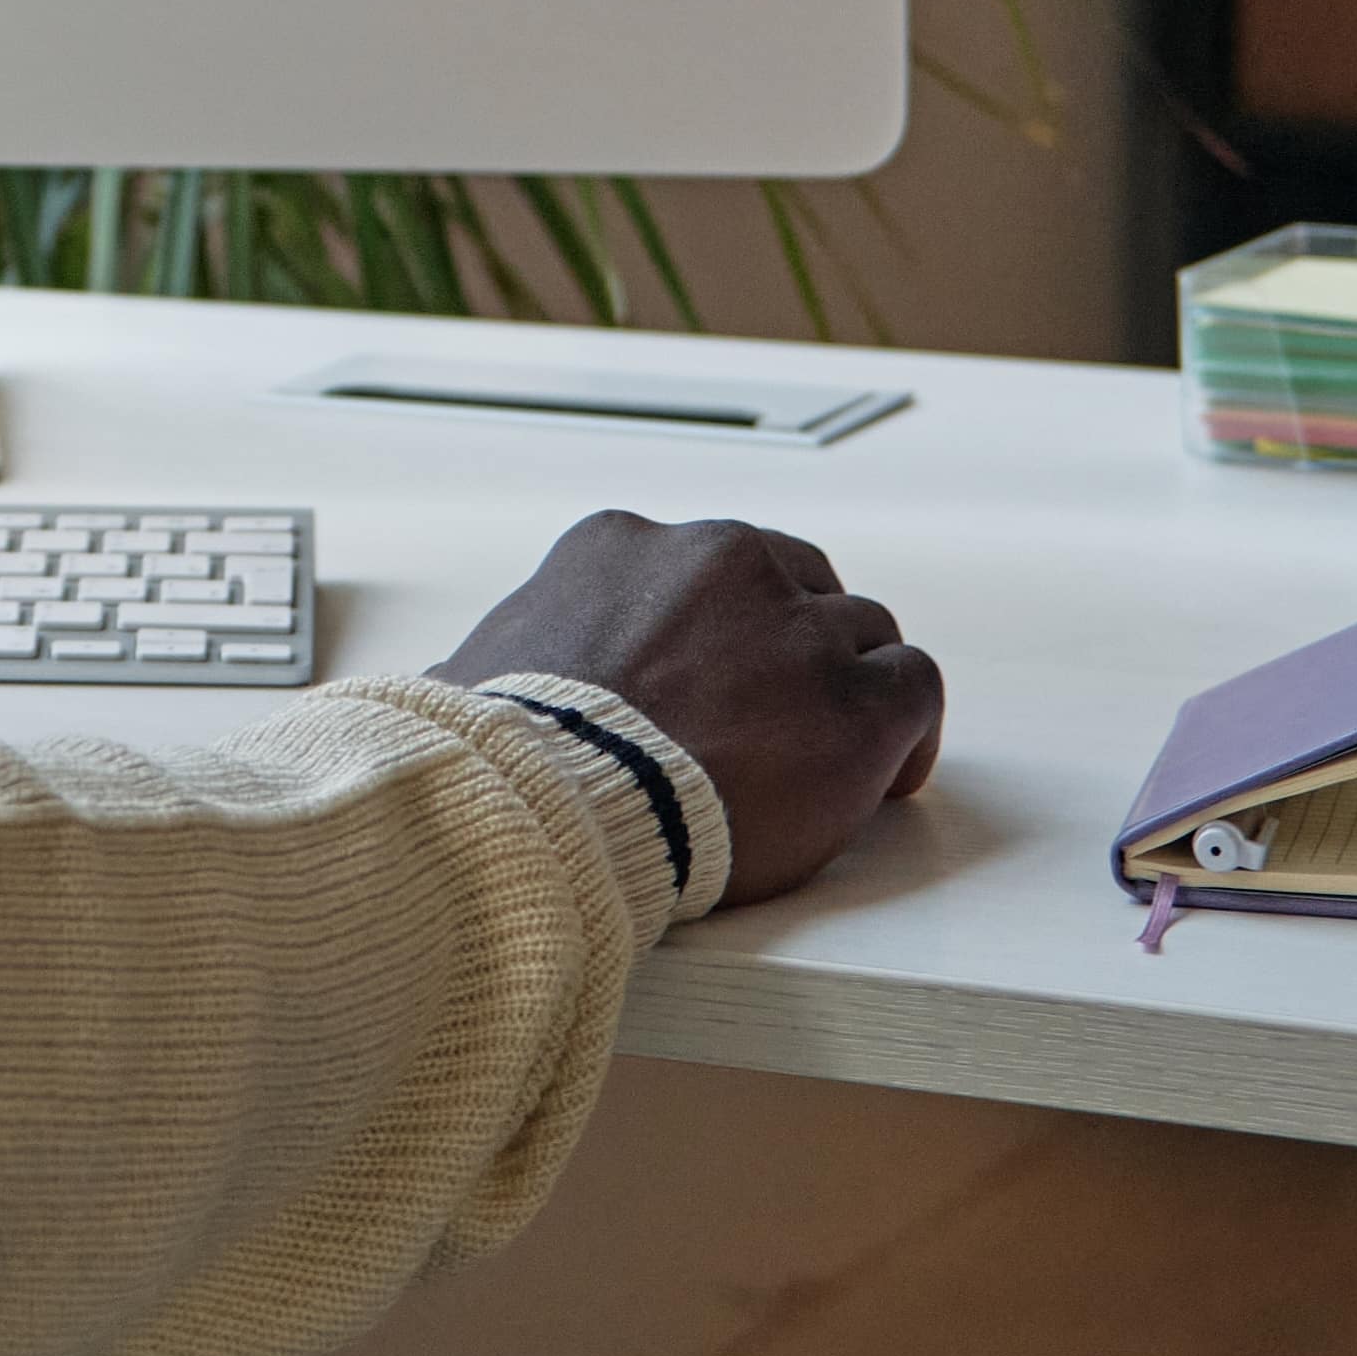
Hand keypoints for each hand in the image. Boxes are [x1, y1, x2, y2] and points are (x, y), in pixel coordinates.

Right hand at [432, 510, 941, 907]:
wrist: (551, 809)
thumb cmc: (502, 758)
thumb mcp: (470, 673)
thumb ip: (487, 663)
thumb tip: (442, 686)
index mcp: (621, 546)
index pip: (707, 566)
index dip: (723, 630)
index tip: (716, 685)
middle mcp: (719, 560)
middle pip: (798, 581)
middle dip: (796, 646)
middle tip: (782, 718)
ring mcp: (794, 627)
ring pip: (861, 633)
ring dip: (849, 690)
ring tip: (830, 757)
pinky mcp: (854, 701)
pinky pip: (914, 688)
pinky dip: (908, 733)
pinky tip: (888, 777)